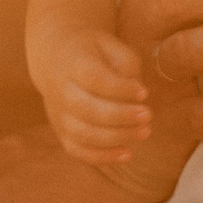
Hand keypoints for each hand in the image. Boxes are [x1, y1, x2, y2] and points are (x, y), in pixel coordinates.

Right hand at [38, 26, 150, 164]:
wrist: (55, 56)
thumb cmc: (92, 51)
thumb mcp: (111, 45)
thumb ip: (126, 66)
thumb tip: (138, 94)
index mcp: (73, 64)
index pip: (94, 79)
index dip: (120, 89)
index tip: (144, 92)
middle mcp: (60, 91)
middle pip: (87, 109)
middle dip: (121, 116)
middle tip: (148, 115)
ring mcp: (58, 114)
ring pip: (83, 133)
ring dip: (116, 138)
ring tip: (144, 132)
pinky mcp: (60, 131)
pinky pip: (77, 150)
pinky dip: (101, 157)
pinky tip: (127, 155)